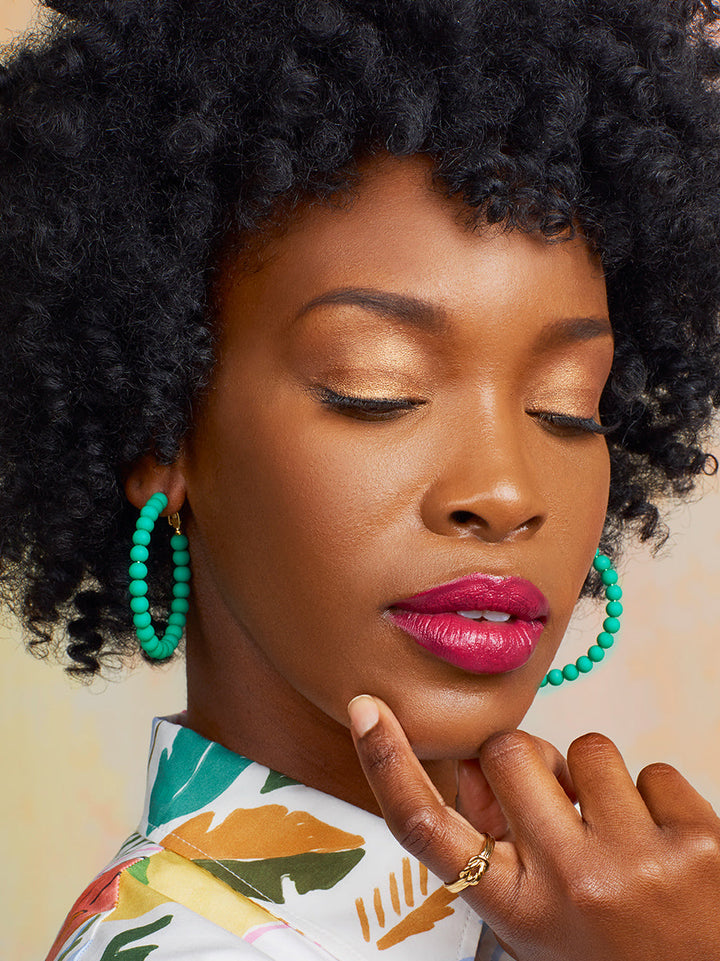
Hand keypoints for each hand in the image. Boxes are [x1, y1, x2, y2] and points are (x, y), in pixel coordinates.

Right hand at [348, 695, 719, 960]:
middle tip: (559, 803)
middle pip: (508, 754)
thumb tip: (474, 767)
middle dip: (529, 759)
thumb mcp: (539, 921)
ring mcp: (635, 861)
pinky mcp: (698, 841)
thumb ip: (498, 844)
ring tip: (623, 841)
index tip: (366, 710)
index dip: (387, 764)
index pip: (428, 829)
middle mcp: (568, 882)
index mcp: (516, 908)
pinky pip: (653, 770)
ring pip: (589, 748)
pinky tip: (666, 848)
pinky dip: (656, 799)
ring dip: (600, 783)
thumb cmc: (617, 957)